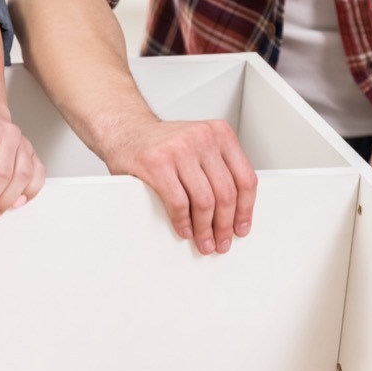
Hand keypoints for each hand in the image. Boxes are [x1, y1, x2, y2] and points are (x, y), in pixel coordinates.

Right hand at [103, 117, 256, 254]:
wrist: (125, 129)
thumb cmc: (161, 143)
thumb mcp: (199, 144)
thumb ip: (217, 167)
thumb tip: (233, 209)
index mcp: (219, 134)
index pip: (245, 178)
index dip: (246, 209)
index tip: (241, 227)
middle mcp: (202, 138)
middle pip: (226, 193)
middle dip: (225, 225)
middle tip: (221, 240)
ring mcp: (179, 150)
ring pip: (204, 201)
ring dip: (205, 229)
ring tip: (204, 241)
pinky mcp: (156, 164)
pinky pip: (178, 202)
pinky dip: (183, 222)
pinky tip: (185, 230)